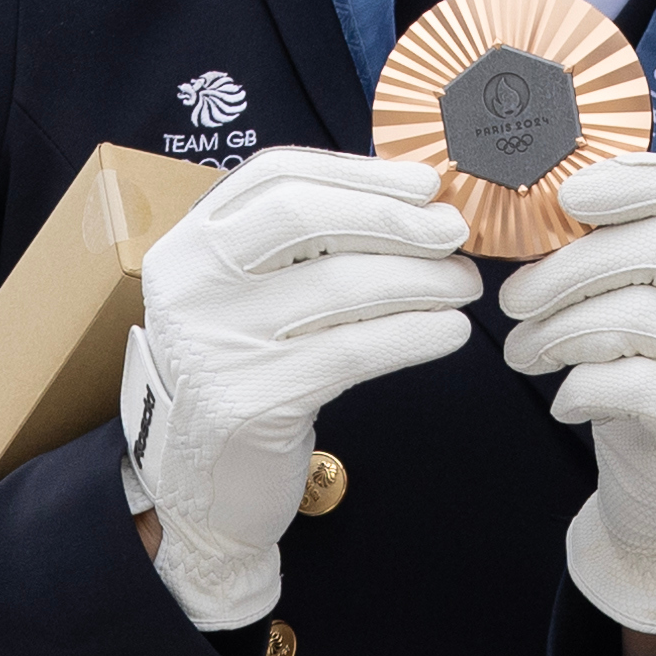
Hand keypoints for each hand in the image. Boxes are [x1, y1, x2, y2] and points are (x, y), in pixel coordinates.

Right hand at [118, 149, 477, 630]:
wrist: (199, 483)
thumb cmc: (244, 373)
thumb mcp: (247, 297)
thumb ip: (304, 246)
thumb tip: (412, 200)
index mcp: (190, 244)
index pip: (275, 177)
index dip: (360, 172)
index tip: (425, 184)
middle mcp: (191, 284)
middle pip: (304, 217)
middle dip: (394, 218)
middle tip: (455, 233)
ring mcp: (216, 343)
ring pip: (339, 284)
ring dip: (422, 278)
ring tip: (465, 285)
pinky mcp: (254, 401)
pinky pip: (354, 350)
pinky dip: (416, 333)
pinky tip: (451, 331)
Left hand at [498, 154, 655, 641]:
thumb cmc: (655, 387)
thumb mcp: (649, 309)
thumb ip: (622, 258)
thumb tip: (540, 214)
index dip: (637, 180)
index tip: (569, 196)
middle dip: (566, 268)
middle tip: (513, 299)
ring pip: (635, 314)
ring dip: (556, 333)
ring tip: (525, 353)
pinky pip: (629, 383)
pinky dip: (578, 390)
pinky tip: (566, 402)